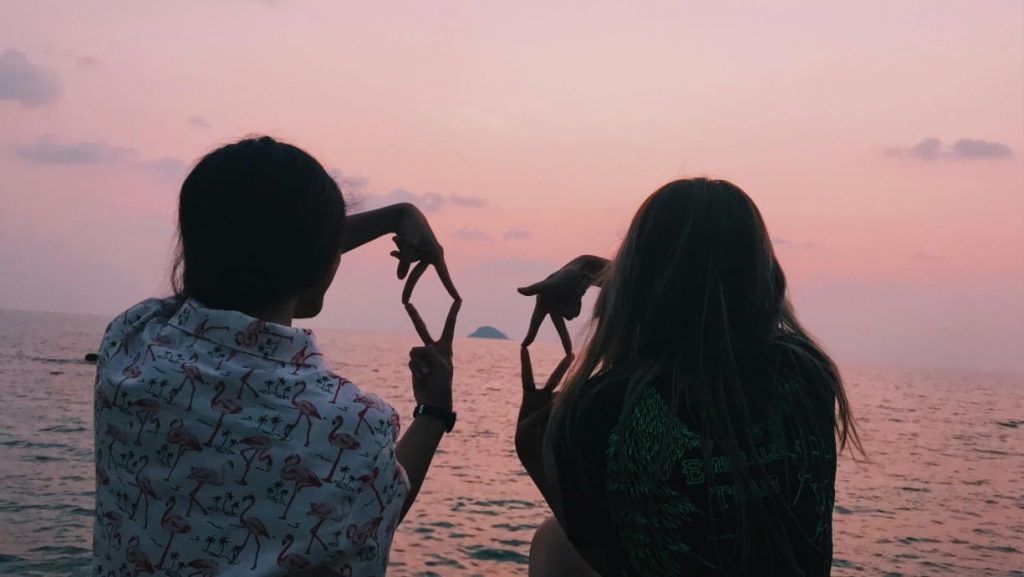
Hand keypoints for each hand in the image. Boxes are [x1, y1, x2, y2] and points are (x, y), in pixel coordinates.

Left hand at [391, 204, 459, 303]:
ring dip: (400, 252)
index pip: (444, 274)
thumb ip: (404, 261)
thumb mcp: (407, 243)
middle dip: (408, 287)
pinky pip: (405, 258)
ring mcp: (424, 254)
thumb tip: (400, 279)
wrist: (406, 213)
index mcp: (436, 253)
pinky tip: (394, 240)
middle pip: (417, 274)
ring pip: (407, 263)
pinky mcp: (417, 252)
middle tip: (403, 302)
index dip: (450, 287)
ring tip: (396, 237)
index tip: (457, 299)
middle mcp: (432, 255)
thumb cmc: (410, 226)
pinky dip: (399, 252)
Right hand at [405, 300, 459, 410]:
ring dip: (420, 365)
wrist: (434, 402)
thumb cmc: (442, 384)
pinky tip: (422, 378)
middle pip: (421, 329)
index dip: (453, 313)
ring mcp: (423, 357)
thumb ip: (429, 352)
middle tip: (407, 303)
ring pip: (414, 351)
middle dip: (414, 316)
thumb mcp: (441, 366)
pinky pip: (411, 361)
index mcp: (446, 347)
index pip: (449, 326)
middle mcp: (434, 349)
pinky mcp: (414, 365)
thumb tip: (414, 351)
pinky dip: (415, 370)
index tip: (458, 299)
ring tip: (428, 375)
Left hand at [515, 347, 573, 466]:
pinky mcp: (561, 416)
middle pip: (554, 380)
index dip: (526, 363)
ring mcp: (553, 407)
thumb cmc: (526, 443)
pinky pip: (568, 409)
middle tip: (571, 354)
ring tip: (582, 408)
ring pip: (565, 397)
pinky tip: (582, 412)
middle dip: (563, 367)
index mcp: (529, 400)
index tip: (523, 348)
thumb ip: (540, 415)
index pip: (527, 378)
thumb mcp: (526, 430)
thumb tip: (558, 401)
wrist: (533, 457)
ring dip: (574, 395)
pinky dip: (576, 408)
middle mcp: (542, 400)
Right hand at [517, 256, 605, 352]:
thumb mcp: (549, 283)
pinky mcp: (571, 306)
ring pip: (571, 316)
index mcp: (543, 304)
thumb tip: (519, 290)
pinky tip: (577, 294)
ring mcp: (562, 308)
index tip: (524, 346)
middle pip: (559, 327)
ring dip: (573, 305)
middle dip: (564, 340)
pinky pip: (576, 313)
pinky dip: (578, 304)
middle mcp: (552, 308)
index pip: (536, 322)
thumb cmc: (563, 275)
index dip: (530, 334)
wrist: (579, 270)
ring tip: (573, 292)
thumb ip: (535, 289)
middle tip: (568, 353)